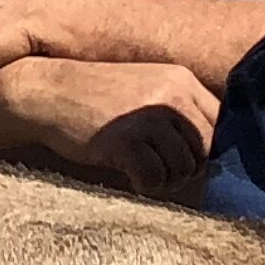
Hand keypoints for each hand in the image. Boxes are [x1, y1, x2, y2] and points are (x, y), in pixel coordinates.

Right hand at [0, 57, 214, 196]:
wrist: (45, 91)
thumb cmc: (93, 96)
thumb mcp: (143, 89)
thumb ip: (176, 109)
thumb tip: (210, 154)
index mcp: (180, 79)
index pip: (219, 121)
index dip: (206, 146)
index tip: (184, 156)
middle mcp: (170, 94)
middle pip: (205, 148)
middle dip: (187, 166)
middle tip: (160, 169)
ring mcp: (148, 116)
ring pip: (183, 167)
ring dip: (166, 178)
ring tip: (142, 172)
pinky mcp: (125, 139)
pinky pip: (155, 178)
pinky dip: (145, 185)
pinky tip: (130, 177)